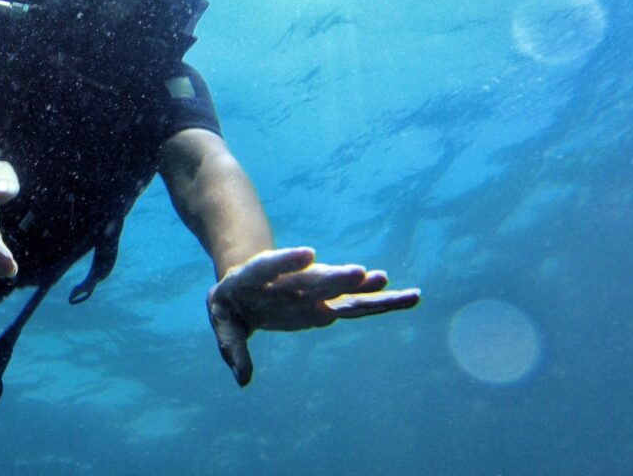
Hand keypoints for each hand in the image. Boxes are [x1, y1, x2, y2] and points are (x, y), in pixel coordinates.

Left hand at [207, 247, 420, 386]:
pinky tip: (409, 297)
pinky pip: (356, 304)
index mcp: (256, 277)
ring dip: (362, 286)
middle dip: (335, 277)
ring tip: (386, 279)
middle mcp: (289, 280)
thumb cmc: (230, 304)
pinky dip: (381, 302)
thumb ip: (232, 346)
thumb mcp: (222, 321)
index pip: (270, 265)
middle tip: (360, 272)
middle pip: (312, 278)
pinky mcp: (327, 302)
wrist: (245, 285)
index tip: (309, 253)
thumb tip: (242, 379)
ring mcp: (311, 289)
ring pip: (340, 288)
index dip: (287, 259)